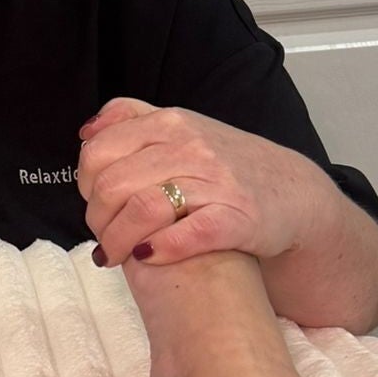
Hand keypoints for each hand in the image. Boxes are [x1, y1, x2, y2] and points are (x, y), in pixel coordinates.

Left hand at [77, 97, 331, 266]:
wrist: (294, 194)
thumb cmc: (226, 166)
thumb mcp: (181, 128)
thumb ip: (131, 120)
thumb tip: (86, 131)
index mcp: (169, 123)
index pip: (98, 151)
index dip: (84, 183)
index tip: (92, 202)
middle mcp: (191, 147)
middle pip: (112, 184)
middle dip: (96, 218)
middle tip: (101, 237)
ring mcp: (215, 182)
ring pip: (142, 208)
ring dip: (117, 240)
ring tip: (115, 255)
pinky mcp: (238, 218)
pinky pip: (186, 234)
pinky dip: (159, 248)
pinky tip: (148, 257)